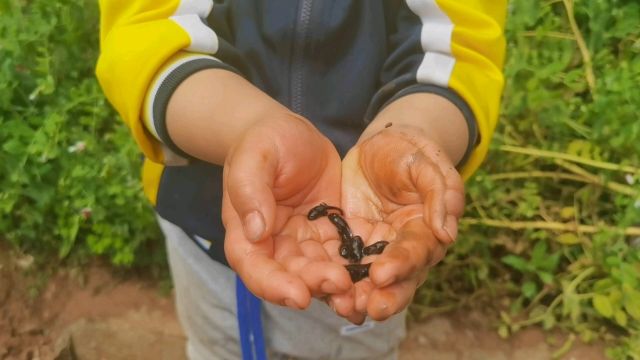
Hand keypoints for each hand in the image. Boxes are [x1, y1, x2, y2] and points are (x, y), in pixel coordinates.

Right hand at [221, 114, 352, 309]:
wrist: (292, 133)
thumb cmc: (265, 140)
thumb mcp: (254, 155)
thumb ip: (250, 188)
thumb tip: (256, 231)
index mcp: (246, 231)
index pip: (254, 267)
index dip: (273, 285)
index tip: (299, 295)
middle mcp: (274, 245)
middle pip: (291, 276)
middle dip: (315, 285)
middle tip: (341, 284)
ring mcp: (303, 243)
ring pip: (319, 273)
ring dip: (337, 286)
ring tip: (359, 293)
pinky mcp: (329, 236)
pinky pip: (342, 258)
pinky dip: (355, 270)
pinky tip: (373, 277)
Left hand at [330, 126, 464, 322]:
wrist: (379, 147)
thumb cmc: (409, 151)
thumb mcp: (425, 162)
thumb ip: (438, 192)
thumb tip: (446, 233)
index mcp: (427, 228)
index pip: (417, 251)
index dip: (402, 264)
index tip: (382, 274)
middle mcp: (405, 246)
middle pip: (401, 278)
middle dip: (388, 296)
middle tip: (370, 308)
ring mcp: (378, 248)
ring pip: (373, 281)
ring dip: (362, 297)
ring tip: (345, 309)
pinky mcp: (354, 244)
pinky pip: (347, 268)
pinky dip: (339, 283)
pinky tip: (326, 296)